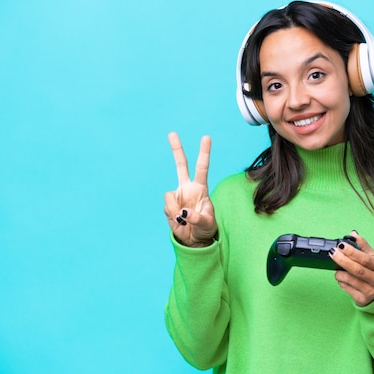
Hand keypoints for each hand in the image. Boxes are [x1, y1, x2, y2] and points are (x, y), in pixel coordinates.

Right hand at [163, 132, 216, 246]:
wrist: (194, 240)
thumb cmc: (206, 229)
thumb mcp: (207, 224)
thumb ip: (197, 218)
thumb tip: (183, 213)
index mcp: (200, 189)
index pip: (202, 168)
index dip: (204, 153)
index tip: (206, 137)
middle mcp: (187, 189)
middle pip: (181, 165)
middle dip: (176, 149)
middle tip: (172, 133)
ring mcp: (177, 196)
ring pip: (169, 196)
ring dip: (175, 209)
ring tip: (184, 220)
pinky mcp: (168, 207)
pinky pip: (167, 209)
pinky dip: (172, 217)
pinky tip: (179, 222)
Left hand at [330, 231, 373, 305]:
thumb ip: (363, 245)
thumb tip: (352, 234)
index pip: (365, 259)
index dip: (352, 251)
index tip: (341, 245)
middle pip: (357, 269)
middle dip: (342, 260)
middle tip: (333, 253)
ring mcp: (371, 291)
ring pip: (349, 279)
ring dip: (339, 272)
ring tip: (337, 268)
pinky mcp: (362, 299)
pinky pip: (346, 288)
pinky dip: (340, 281)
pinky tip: (341, 277)